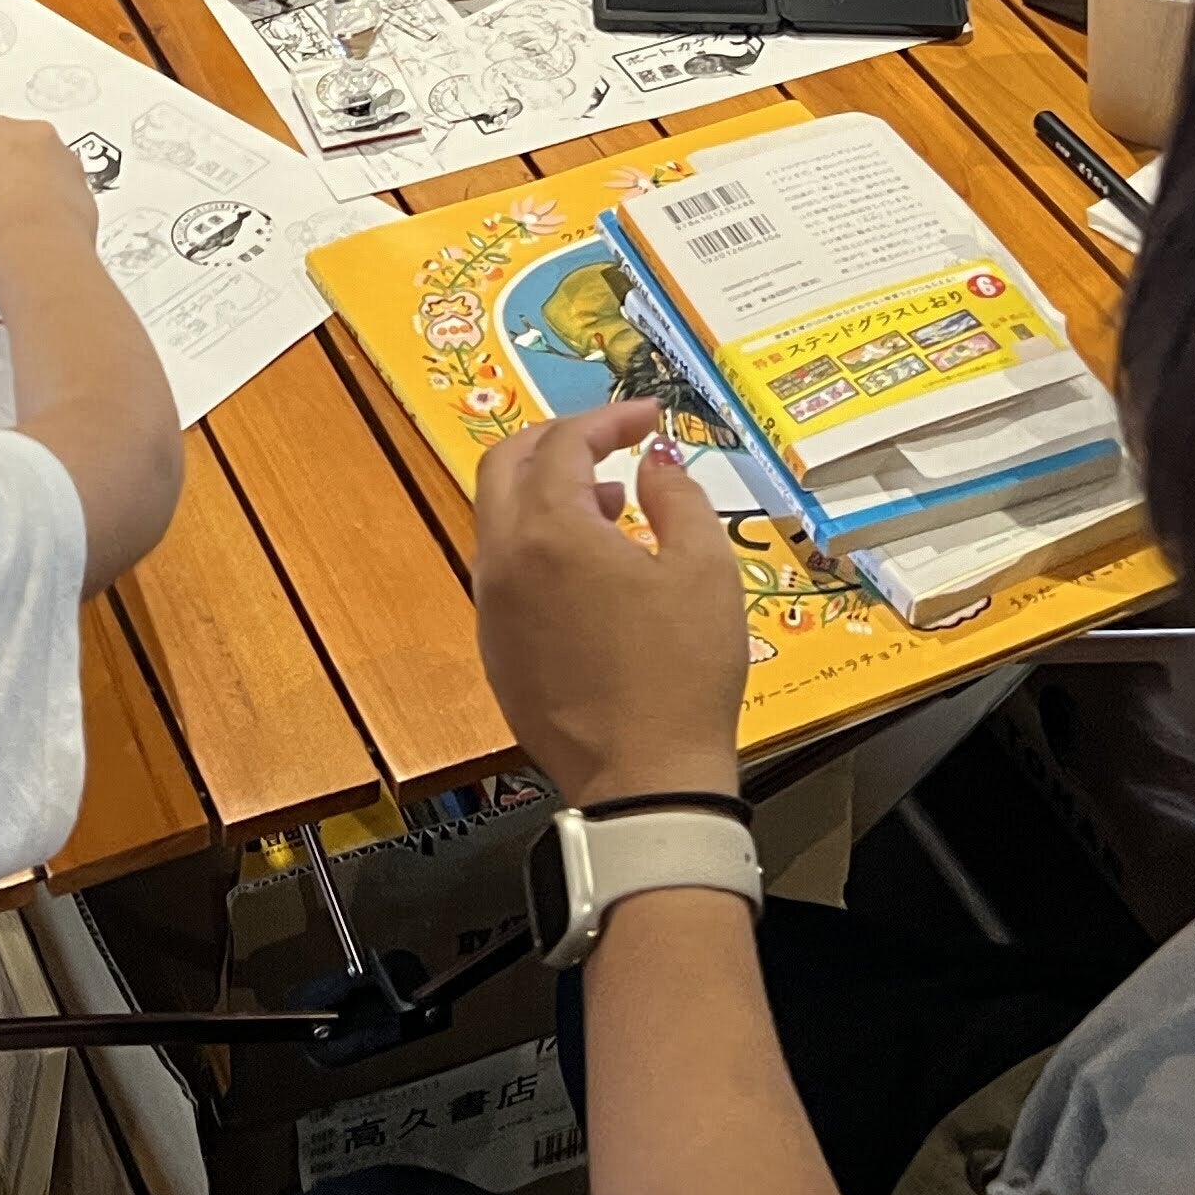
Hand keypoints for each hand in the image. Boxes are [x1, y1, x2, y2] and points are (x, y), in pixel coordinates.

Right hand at [0, 114, 107, 297]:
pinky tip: (32, 237)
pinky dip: (51, 210)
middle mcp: (32, 136)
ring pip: (40, 169)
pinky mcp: (86, 190)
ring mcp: (64, 161)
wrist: (39, 259)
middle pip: (9, 149)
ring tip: (7, 228)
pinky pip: (63, 194)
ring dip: (27, 190)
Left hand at [475, 396, 749, 805]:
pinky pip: (506, 570)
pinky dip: (540, 544)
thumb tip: (656, 461)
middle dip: (557, 440)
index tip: (649, 417)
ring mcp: (490, 608)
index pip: (563, 444)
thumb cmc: (682, 672)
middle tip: (611, 440)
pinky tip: (593, 568)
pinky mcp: (494, 649)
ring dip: (548, 492)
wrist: (643, 778)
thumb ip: (677, 497)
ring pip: (500, 518)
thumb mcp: (704, 570)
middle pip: (504, 465)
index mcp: (549, 532)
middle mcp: (503, 561)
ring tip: (617, 503)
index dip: (608, 419)